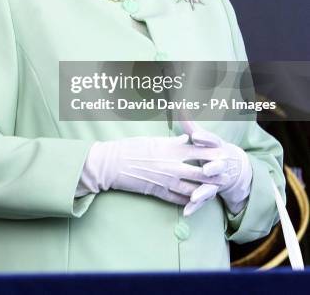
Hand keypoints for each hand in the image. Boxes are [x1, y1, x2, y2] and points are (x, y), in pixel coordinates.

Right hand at [75, 135, 229, 205]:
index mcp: (171, 149)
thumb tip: (186, 139)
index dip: (212, 154)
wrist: (113, 164)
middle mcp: (172, 165)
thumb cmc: (131, 147)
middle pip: (200, 172)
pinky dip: (189, 201)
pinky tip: (195, 202)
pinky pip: (179, 199)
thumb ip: (172, 141)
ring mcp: (167, 181)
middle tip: (227, 176)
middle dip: (215, 175)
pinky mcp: (159, 192)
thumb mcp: (153, 140)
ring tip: (216, 191)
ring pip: (193, 189)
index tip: (223, 153)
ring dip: (205, 191)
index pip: (199, 152)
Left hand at [183, 127, 252, 216]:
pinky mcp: (211, 191)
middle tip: (206, 169)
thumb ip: (190, 126)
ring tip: (194, 197)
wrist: (232, 168)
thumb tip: (180, 108)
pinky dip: (195, 206)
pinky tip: (187, 212)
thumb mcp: (202, 137)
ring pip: (211, 185)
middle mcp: (219, 163)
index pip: (211, 141)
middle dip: (211, 167)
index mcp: (216, 147)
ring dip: (203, 191)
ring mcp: (216, 179)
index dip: (204, 139)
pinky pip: (203, 200)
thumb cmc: (210, 149)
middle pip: (216, 165)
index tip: (196, 137)